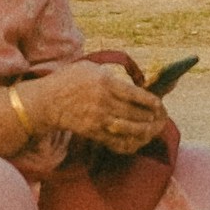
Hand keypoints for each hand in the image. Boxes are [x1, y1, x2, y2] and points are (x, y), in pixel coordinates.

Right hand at [26, 61, 161, 151]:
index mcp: (105, 82)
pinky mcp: (93, 132)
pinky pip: (116, 141)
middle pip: (136, 113)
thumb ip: (111, 74)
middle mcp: (104, 101)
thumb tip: (133, 81)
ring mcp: (98, 118)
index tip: (160, 105)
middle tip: (162, 119)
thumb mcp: (90, 67)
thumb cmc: (68, 80)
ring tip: (153, 130)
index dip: (152, 102)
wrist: (47, 101)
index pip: (136, 94)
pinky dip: (129, 142)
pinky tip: (137, 141)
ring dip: (144, 131)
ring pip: (129, 129)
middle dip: (152, 118)